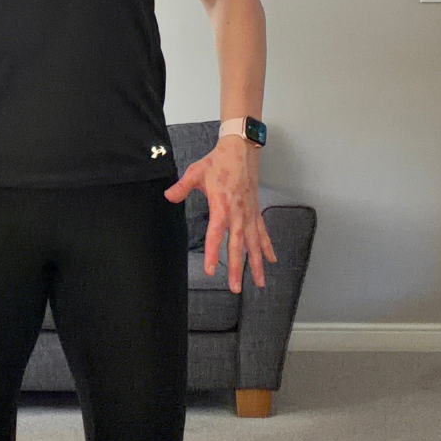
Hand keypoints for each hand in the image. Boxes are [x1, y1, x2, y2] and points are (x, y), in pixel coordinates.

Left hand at [165, 136, 276, 293]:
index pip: (217, 235)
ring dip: (257, 265)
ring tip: (260, 284)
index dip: (214, 254)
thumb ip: (182, 187)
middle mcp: (239, 214)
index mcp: (223, 206)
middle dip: (237, 269)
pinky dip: (267, 247)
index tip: (212, 271)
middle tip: (236, 288)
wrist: (240, 151)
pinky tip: (271, 261)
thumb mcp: (195, 172)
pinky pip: (263, 233)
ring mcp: (250, 214)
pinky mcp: (255, 212)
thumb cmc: (217, 162)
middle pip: (238, 246)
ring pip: (254, 244)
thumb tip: (168, 196)